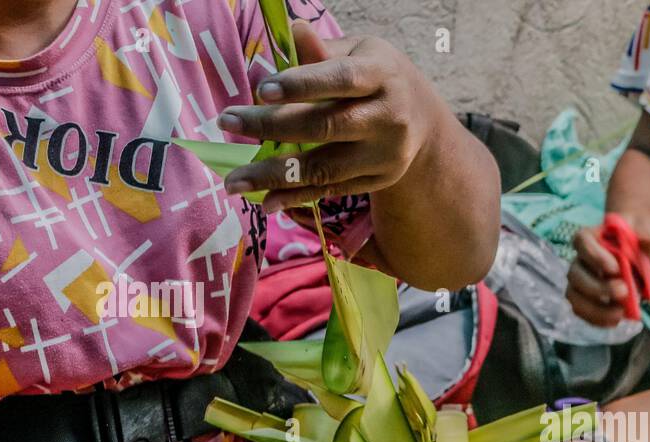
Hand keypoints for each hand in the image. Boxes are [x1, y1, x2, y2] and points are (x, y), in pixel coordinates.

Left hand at [218, 21, 442, 212]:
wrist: (422, 120)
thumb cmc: (376, 77)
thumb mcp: (359, 54)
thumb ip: (324, 52)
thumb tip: (294, 31)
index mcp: (382, 76)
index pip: (341, 79)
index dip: (302, 85)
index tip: (261, 90)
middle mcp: (389, 117)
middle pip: (326, 125)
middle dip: (273, 126)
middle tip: (227, 122)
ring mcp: (385, 154)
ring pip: (325, 167)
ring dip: (276, 175)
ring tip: (234, 182)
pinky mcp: (378, 180)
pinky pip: (331, 189)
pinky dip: (297, 196)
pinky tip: (267, 201)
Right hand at [565, 215, 649, 326]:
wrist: (638, 251)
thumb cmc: (638, 237)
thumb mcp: (647, 230)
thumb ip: (647, 235)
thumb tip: (647, 242)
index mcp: (590, 237)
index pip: (581, 242)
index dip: (595, 256)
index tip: (616, 268)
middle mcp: (579, 259)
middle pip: (575, 274)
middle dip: (598, 287)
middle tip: (624, 292)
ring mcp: (580, 281)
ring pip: (574, 297)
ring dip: (595, 309)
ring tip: (620, 313)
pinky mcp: (585, 299)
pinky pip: (582, 312)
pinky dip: (597, 319)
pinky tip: (615, 321)